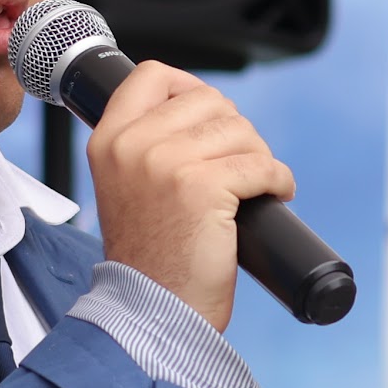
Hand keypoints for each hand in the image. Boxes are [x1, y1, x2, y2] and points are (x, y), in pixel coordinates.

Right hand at [87, 62, 294, 330]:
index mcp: (108, 140)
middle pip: (208, 100)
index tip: (209, 117)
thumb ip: (147, 146)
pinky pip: (262, 164)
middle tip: (238, 167)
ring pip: (240, 129)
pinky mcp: (204, 186)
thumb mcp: (127, 187)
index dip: (190, 88)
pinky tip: (273, 196)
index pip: (151, 75)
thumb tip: (205, 111)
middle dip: (235, 131)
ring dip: (259, 157)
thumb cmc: (151, 257)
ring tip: (253, 187)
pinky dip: (278, 180)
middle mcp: (132, 145)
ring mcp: (166, 162)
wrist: (153, 311)